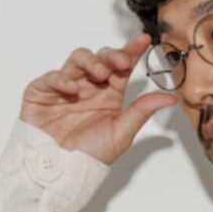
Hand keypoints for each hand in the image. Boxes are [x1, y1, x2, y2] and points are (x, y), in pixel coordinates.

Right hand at [20, 34, 176, 165]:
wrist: (60, 170)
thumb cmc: (90, 155)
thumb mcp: (121, 133)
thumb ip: (142, 111)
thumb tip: (170, 98)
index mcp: (109, 94)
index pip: (121, 67)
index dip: (131, 51)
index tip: (144, 41)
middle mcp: (89, 87)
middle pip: (100, 58)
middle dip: (111, 55)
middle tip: (121, 62)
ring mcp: (65, 87)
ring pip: (77, 60)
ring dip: (90, 62)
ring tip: (100, 75)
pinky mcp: (43, 92)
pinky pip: (52, 77)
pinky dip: (62, 79)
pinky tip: (73, 89)